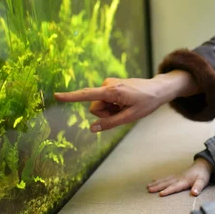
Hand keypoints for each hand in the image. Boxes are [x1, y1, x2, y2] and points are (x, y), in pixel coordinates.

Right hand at [54, 71, 197, 131]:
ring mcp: (108, 84)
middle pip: (94, 107)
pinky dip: (113, 105)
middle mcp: (107, 85)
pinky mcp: (110, 85)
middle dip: (106, 113)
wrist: (158, 89)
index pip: (87, 95)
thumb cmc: (147, 103)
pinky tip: (125, 102)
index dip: (71, 97)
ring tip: (126, 106)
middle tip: (124, 110)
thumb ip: (110, 123)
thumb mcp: (130, 117)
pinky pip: (104, 101)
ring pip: (99, 105)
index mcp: (112, 91)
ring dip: (110, 110)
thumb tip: (92, 129)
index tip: (56, 96)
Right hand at [147, 158, 211, 196]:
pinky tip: (153, 180)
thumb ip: (198, 187)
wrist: (202, 165)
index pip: (175, 187)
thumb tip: (194, 193)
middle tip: (148, 190)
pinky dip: (159, 179)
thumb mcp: (203, 181)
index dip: (168, 190)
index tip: (160, 194)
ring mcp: (176, 176)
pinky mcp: (176, 176)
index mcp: (184, 181)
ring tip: (147, 186)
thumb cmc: (202, 175)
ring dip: (156, 183)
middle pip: (166, 183)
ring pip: (164, 180)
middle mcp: (178, 178)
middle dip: (157, 187)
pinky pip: (166, 177)